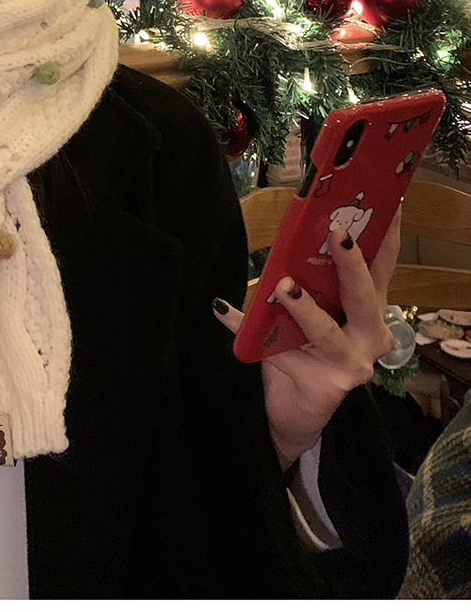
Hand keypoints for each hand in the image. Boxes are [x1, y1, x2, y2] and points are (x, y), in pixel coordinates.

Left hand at [213, 207, 400, 469]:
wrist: (297, 410)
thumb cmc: (307, 348)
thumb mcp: (317, 307)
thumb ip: (313, 278)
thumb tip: (292, 234)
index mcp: (371, 308)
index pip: (383, 265)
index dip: (386, 234)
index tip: (388, 202)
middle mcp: (370, 336)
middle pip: (363, 295)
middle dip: (350, 263)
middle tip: (337, 233)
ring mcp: (350, 364)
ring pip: (327, 332)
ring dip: (304, 307)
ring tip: (285, 286)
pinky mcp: (323, 387)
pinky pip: (277, 353)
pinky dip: (245, 329)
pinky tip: (223, 308)